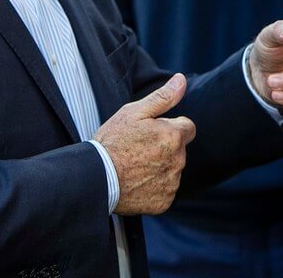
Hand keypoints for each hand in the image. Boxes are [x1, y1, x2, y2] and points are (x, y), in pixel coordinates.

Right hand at [94, 73, 196, 215]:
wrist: (95, 178)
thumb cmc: (112, 141)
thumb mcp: (134, 112)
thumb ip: (163, 97)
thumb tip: (182, 80)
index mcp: (173, 136)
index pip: (187, 127)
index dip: (170, 127)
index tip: (152, 132)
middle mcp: (178, 161)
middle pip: (179, 149)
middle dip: (165, 147)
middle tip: (138, 149)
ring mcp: (171, 183)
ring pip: (172, 170)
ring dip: (161, 167)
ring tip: (135, 166)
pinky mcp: (164, 202)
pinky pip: (165, 190)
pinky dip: (155, 187)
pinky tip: (136, 182)